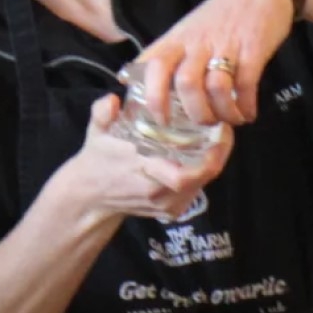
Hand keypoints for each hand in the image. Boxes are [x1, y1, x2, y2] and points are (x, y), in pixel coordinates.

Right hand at [53, 96, 233, 224]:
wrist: (90, 196)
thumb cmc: (97, 159)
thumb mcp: (95, 132)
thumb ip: (102, 113)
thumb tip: (114, 100)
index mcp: (141, 172)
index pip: (184, 175)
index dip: (209, 155)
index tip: (218, 129)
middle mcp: (156, 193)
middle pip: (202, 178)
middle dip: (218, 153)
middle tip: (222, 129)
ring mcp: (165, 206)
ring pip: (202, 184)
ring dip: (213, 161)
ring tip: (217, 138)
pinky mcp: (171, 212)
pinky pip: (196, 191)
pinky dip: (204, 173)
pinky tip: (205, 155)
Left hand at [135, 0, 293, 124]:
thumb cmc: (220, 15)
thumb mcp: (186, 32)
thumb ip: (169, 59)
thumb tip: (149, 90)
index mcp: (178, 40)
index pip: (153, 65)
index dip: (152, 96)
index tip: (160, 119)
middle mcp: (198, 44)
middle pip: (186, 83)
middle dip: (195, 112)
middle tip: (204, 123)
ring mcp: (226, 46)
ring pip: (216, 87)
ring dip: (222, 112)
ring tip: (228, 119)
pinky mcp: (253, 49)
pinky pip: (246, 85)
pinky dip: (245, 106)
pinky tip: (247, 113)